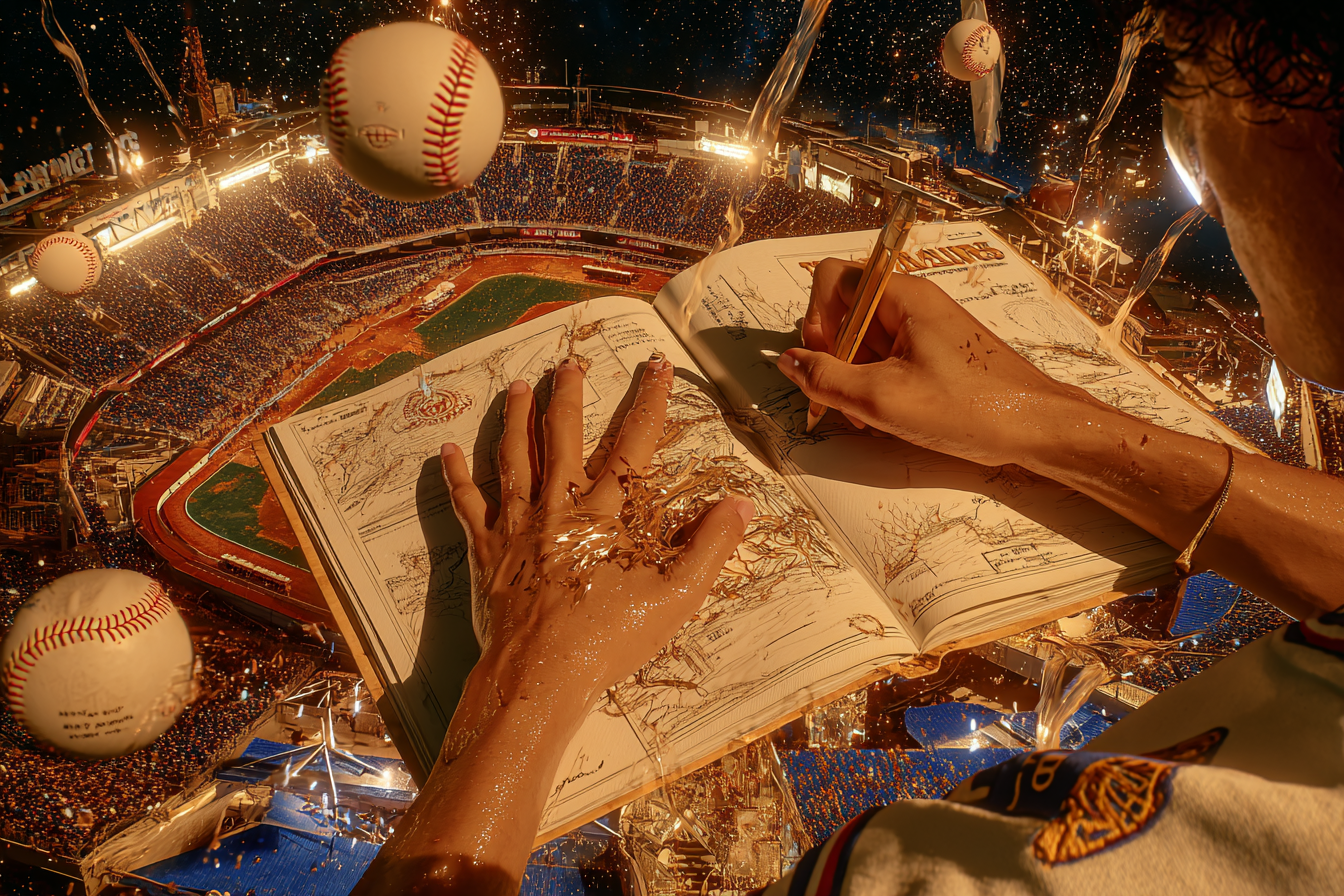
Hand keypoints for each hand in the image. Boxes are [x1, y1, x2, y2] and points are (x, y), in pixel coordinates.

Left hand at [353, 355, 751, 895]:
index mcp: (606, 513)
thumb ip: (709, 546)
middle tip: (570, 364)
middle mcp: (559, 506)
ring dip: (516, 419)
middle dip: (569, 396)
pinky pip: (468, 503)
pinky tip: (449, 448)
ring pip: (514, 457)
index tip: (657, 366)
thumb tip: (740, 504)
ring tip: (518, 387)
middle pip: (563, 437)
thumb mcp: (676, 596)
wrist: (541, 673)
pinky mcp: (487, 550)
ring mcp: (518, 525)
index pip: (634, 444)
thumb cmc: (610, 638)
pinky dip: (458, 474)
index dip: (648, 402)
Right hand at [778, 257, 1080, 466]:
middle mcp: (912, 303)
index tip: (823, 358)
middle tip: (841, 398)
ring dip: (852, 377)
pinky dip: (875, 385)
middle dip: (831, 357)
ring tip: (867, 416)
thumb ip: (826, 378)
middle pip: (844, 312)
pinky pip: (886, 358)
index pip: (832, 278)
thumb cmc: (971, 408)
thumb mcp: (883, 399)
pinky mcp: (933, 353)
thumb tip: (787, 361)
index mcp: (902, 296)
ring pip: (863, 340)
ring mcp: (923, 328)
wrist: (1036, 427)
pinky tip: (886, 415)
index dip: (815, 318)